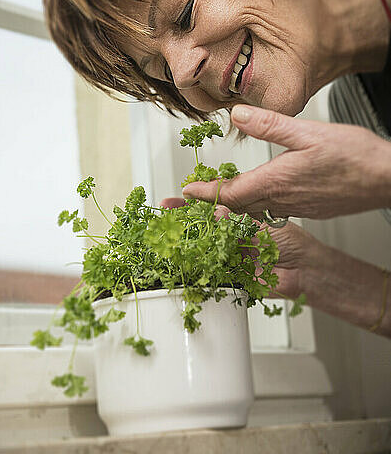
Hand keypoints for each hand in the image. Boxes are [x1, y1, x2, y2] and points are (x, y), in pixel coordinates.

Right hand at [160, 197, 311, 299]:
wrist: (304, 272)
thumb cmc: (291, 243)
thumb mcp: (262, 226)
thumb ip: (238, 221)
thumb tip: (217, 212)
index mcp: (240, 216)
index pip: (212, 205)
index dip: (195, 201)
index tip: (179, 196)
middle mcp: (232, 233)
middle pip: (202, 225)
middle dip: (183, 219)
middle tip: (166, 213)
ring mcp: (230, 253)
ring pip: (203, 246)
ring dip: (188, 241)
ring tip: (173, 233)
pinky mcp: (230, 274)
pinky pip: (211, 269)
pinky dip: (199, 264)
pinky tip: (189, 258)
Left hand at [182, 104, 390, 219]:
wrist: (386, 178)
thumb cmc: (354, 157)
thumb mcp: (308, 132)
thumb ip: (269, 125)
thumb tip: (237, 115)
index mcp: (277, 181)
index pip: (229, 193)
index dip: (205, 194)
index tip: (186, 193)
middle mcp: (283, 200)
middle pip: (237, 208)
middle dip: (211, 204)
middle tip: (191, 201)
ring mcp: (297, 208)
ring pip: (255, 212)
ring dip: (233, 207)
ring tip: (217, 199)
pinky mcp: (310, 210)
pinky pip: (273, 212)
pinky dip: (256, 208)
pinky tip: (259, 197)